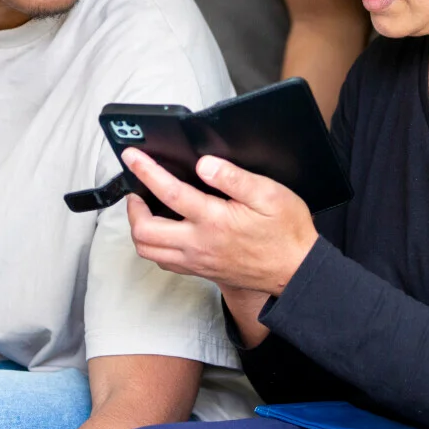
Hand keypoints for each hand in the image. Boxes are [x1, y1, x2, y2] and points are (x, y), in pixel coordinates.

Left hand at [123, 149, 318, 296]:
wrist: (295, 272)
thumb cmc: (286, 233)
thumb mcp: (269, 195)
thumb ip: (234, 178)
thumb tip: (205, 164)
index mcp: (213, 220)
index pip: (168, 191)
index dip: (145, 170)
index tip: (132, 156)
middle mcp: (198, 244)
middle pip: (144, 230)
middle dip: (132, 207)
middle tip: (136, 188)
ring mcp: (197, 261)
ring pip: (148, 251)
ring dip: (138, 228)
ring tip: (143, 209)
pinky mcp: (200, 271)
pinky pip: (163, 262)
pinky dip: (153, 245)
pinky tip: (162, 231)